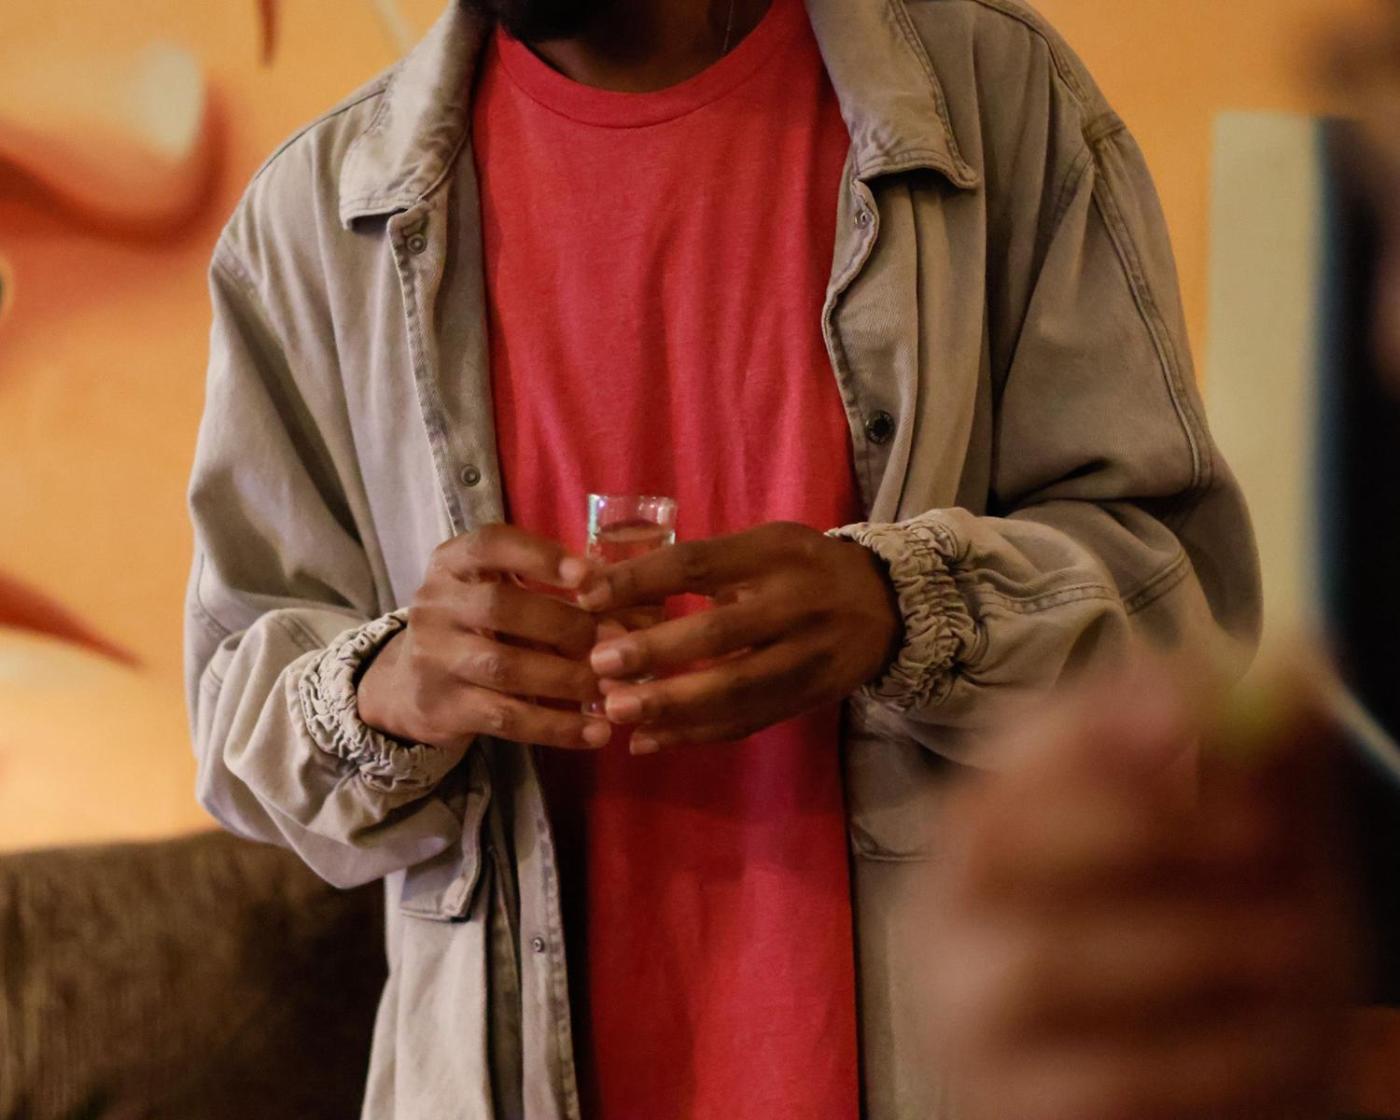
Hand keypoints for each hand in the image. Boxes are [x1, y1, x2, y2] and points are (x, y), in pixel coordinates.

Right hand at [357, 524, 611, 750]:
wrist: (412, 687)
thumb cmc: (479, 629)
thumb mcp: (504, 597)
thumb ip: (558, 596)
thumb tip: (638, 614)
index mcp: (453, 563)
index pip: (489, 544)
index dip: (538, 556)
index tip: (587, 574)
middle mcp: (436, 604)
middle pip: (500, 607)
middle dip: (565, 624)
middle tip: (615, 643)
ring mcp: (434, 657)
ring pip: (504, 667)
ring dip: (567, 679)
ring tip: (613, 690)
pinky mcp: (443, 707)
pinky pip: (506, 717)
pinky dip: (555, 727)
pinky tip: (594, 733)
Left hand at [576, 521, 900, 752]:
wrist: (886, 606)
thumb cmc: (803, 568)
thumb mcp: (763, 546)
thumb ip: (702, 565)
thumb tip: (611, 585)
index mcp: (775, 555)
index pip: (699, 564)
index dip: (641, 579)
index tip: (587, 595)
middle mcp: (795, 606)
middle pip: (721, 633)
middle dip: (656, 652)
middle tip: (598, 664)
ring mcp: (806, 658)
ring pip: (736, 689)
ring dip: (671, 705)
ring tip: (616, 712)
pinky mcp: (807, 699)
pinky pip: (747, 722)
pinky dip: (695, 735)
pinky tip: (648, 741)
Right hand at [925, 671, 1355, 1119]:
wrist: (1221, 1117)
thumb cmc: (1227, 981)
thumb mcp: (1261, 871)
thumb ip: (1267, 776)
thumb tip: (1292, 662)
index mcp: (1000, 827)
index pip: (1012, 749)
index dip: (1093, 720)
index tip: (1194, 707)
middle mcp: (949, 909)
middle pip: (993, 838)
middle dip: (1144, 827)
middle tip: (1264, 838)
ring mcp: (963, 1014)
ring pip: (1050, 961)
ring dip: (1199, 950)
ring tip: (1296, 959)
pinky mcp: (1006, 1109)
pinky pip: (1108, 1077)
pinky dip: (1212, 1060)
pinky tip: (1268, 1054)